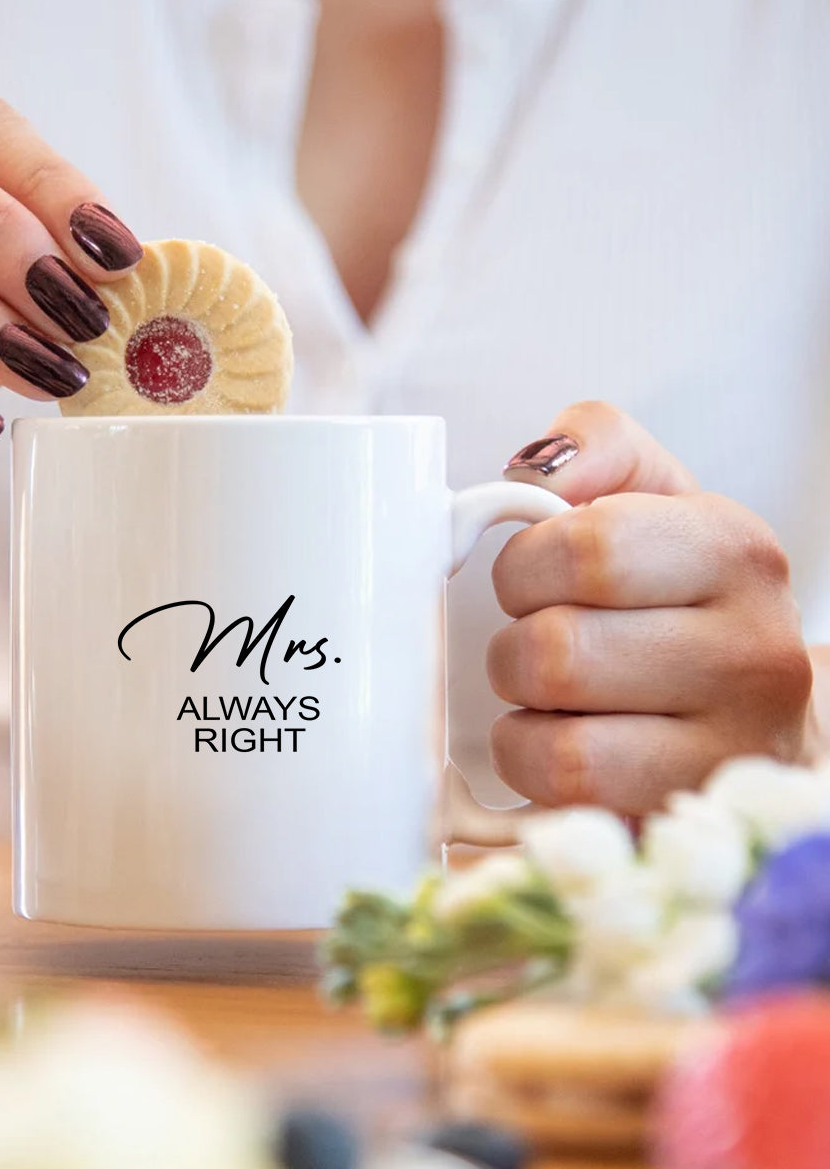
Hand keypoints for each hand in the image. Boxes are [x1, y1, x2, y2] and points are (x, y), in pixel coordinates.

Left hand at [488, 401, 813, 814]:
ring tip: (555, 703)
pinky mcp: (685, 821)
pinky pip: (565, 805)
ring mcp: (729, 754)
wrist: (747, 709)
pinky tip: (567, 748)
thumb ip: (594, 448)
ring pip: (555, 745)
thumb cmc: (676, 598)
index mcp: (734, 551)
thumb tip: (530, 467)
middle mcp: (753, 655)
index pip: (584, 549)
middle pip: (555, 653)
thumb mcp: (649, 497)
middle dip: (517, 649)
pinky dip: (537, 774)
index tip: (534, 581)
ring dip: (524, 720)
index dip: (524, 568)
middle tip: (543, 647)